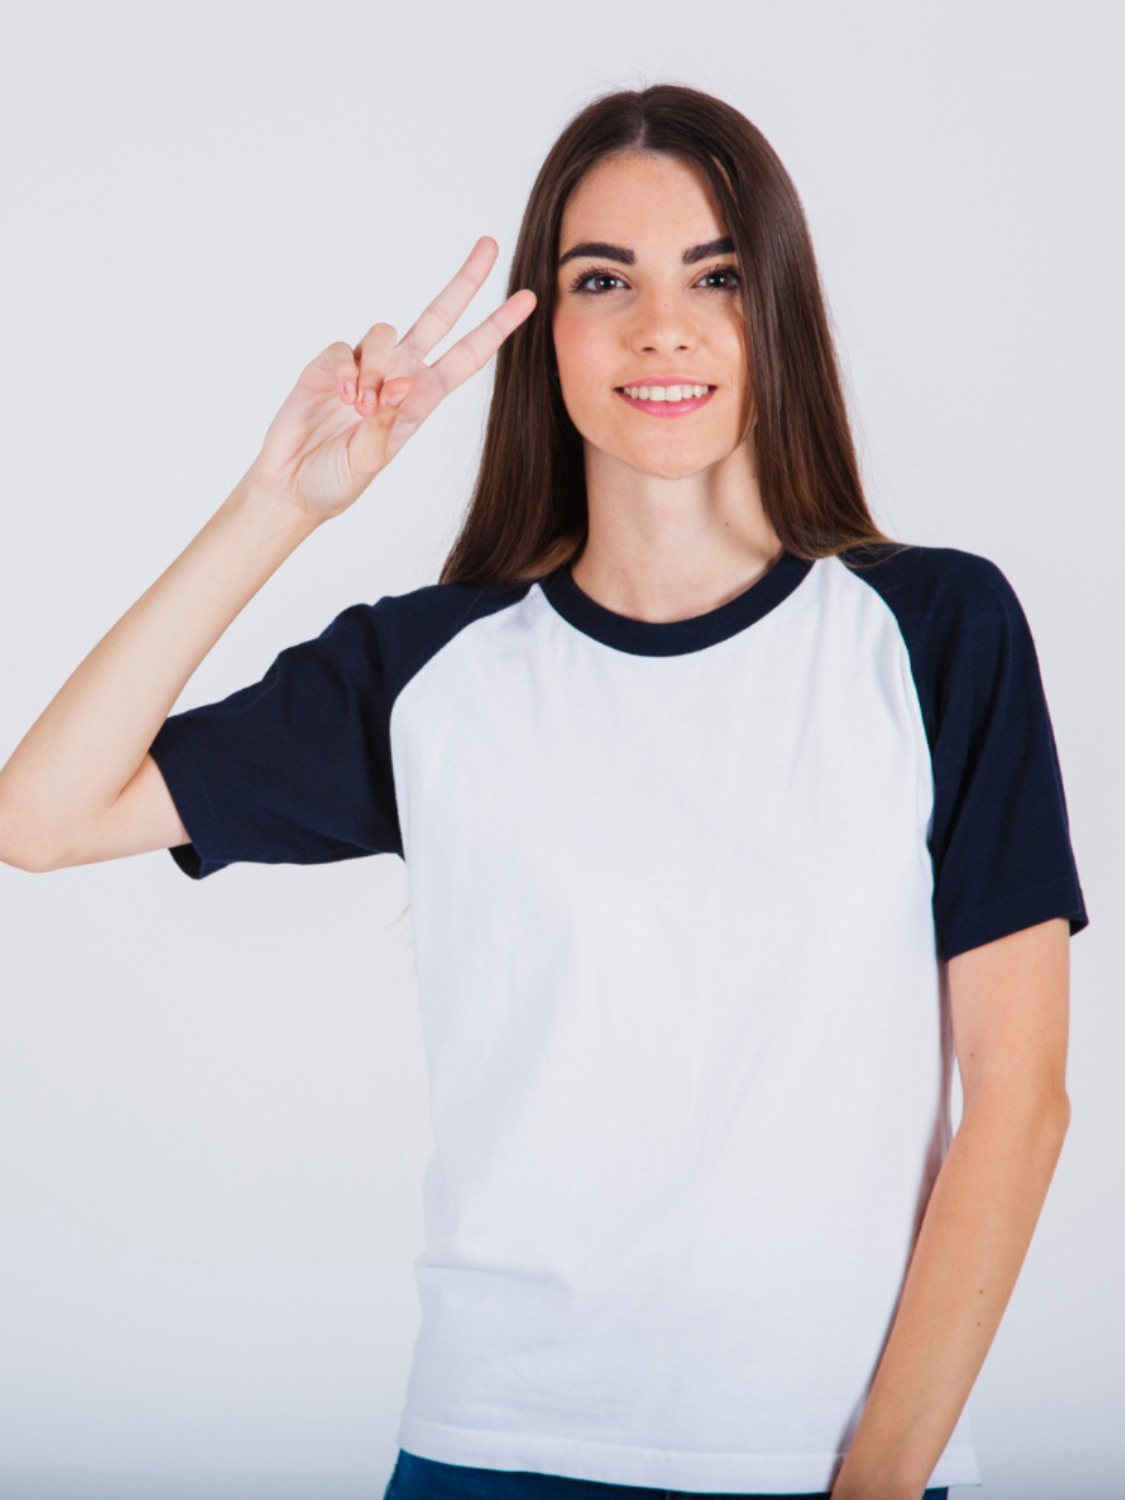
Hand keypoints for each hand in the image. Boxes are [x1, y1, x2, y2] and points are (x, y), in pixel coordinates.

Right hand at [248, 236, 535, 523]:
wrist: (293, 483)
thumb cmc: (337, 479)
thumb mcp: (370, 461)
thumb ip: (385, 426)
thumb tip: (400, 389)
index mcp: (423, 398)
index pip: (468, 355)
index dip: (497, 328)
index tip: (528, 299)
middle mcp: (400, 374)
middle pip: (438, 316)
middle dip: (465, 281)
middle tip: (490, 245)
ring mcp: (365, 366)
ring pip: (386, 334)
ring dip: (378, 370)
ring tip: (360, 408)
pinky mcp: (329, 363)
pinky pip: (346, 350)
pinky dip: (346, 373)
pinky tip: (340, 398)